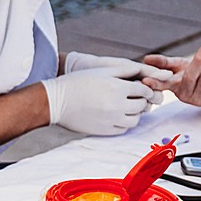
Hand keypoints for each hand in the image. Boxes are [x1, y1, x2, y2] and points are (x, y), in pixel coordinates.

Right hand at [43, 67, 157, 135]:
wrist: (55, 101)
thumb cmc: (77, 82)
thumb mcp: (101, 71)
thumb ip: (125, 70)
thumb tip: (143, 71)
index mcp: (117, 88)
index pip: (144, 90)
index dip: (145, 88)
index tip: (140, 88)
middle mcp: (117, 106)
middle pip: (142, 105)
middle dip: (141, 100)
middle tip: (135, 97)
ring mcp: (111, 120)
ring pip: (135, 120)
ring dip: (134, 113)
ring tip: (126, 107)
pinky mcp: (104, 131)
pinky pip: (123, 129)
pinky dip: (124, 122)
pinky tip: (117, 115)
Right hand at [142, 45, 200, 107]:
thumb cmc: (198, 73)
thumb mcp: (180, 66)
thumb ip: (164, 62)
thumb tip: (146, 59)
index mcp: (173, 87)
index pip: (162, 85)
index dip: (154, 83)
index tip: (145, 80)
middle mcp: (184, 96)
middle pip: (189, 76)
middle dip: (199, 61)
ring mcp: (198, 100)